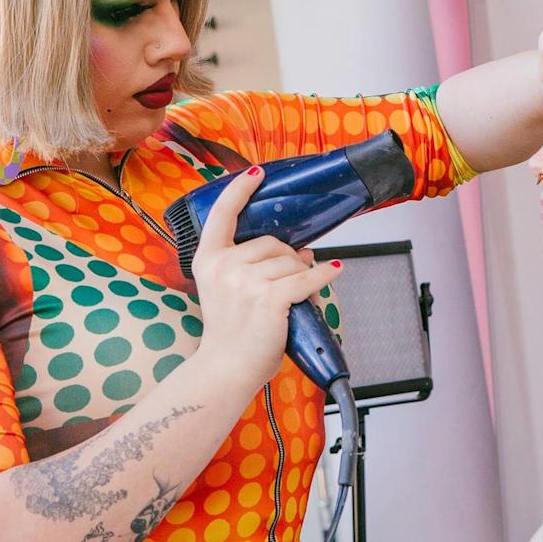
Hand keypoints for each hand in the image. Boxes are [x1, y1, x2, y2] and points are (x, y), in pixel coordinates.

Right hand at [190, 166, 344, 385]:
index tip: (256, 173)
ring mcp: (246, 281)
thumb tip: (302, 250)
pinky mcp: (271, 298)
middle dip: (288, 258)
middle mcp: (224, 266)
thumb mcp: (227, 290)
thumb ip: (253, 266)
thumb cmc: (231, 333)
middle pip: (272, 243)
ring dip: (303, 276)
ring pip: (291, 262)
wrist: (226, 369)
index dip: (240, 190)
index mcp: (208, 260)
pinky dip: (324, 276)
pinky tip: (335, 271)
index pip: (223, 214)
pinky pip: (307, 279)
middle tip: (291, 281)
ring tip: (299, 299)